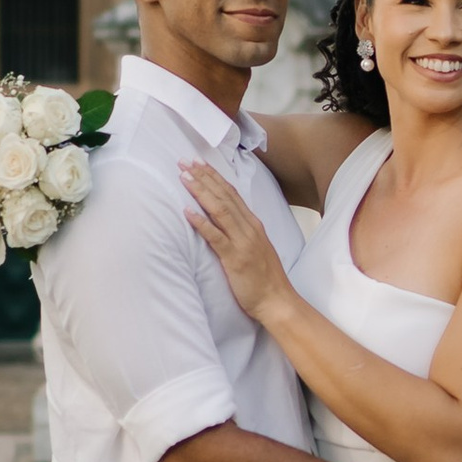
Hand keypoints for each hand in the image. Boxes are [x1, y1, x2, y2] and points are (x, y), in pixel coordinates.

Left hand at [180, 158, 294, 323]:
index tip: (198, 163)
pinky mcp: (235, 258)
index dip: (214, 177)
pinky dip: (201, 222)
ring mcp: (242, 242)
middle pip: (224, 196)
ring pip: (219, 210)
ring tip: (184, 178)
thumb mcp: (255, 247)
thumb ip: (242, 232)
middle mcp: (248, 228)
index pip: (231, 193)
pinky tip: (187, 212)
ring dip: (200, 192)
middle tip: (185, 161)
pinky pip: (215, 237)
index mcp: (253, 224)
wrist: (277, 300)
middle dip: (203, 177)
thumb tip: (226, 220)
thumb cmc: (265, 278)